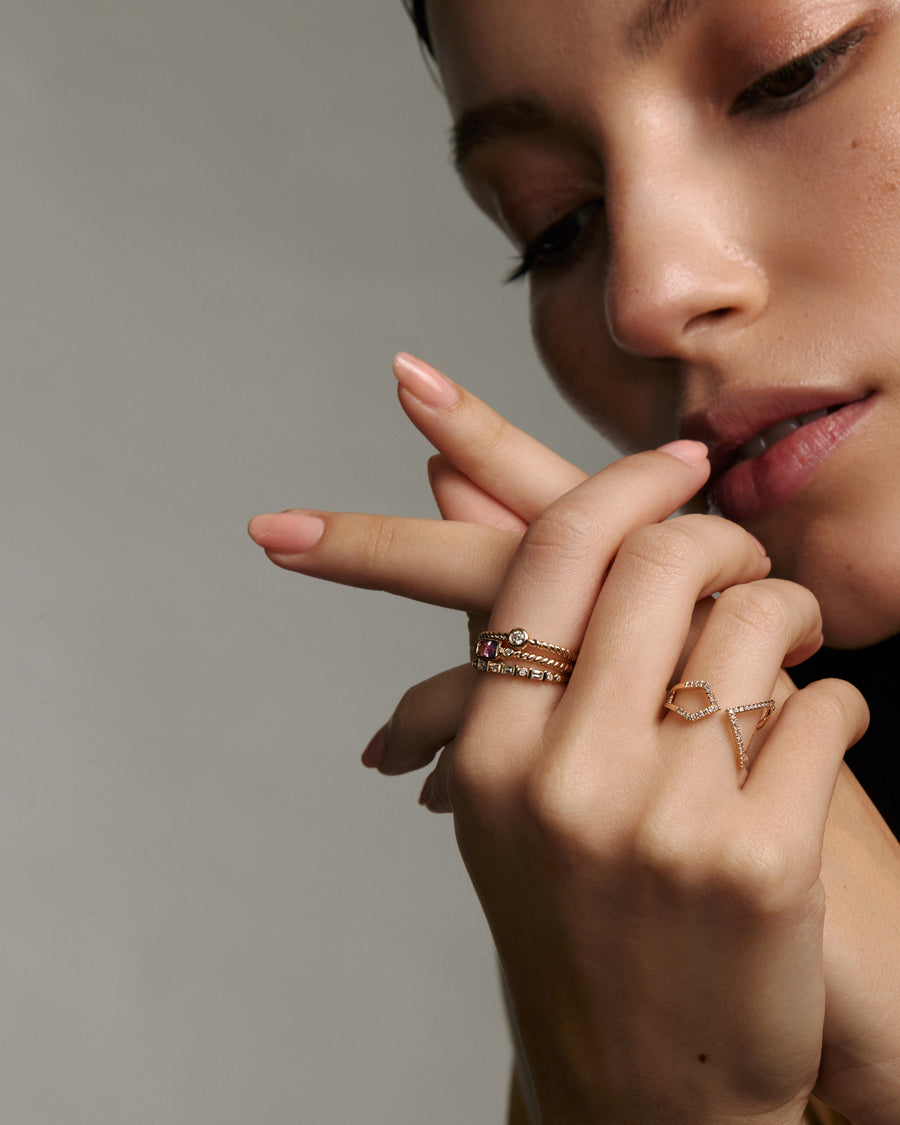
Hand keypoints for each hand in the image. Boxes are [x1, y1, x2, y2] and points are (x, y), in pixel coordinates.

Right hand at [247, 355, 879, 1120]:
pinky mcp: (762, 863)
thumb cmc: (581, 916)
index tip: (676, 463)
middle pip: (658, 566)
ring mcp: (664, 823)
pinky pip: (824, 706)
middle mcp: (566, 780)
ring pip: (753, 623)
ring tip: (787, 628)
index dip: (626, 485)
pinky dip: (836, 695)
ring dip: (786, 606)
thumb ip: (503, 638)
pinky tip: (823, 719)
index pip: (554, 554)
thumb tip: (451, 473)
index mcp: (495, 752)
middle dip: (717, 531)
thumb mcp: (511, 790)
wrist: (648, 1086)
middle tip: (738, 551)